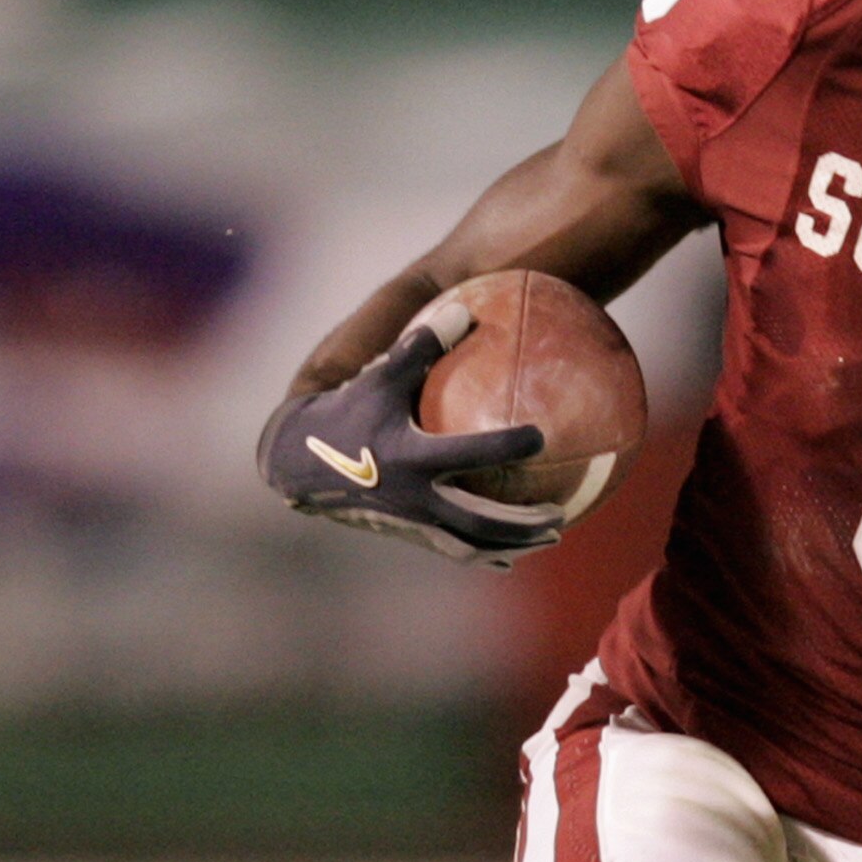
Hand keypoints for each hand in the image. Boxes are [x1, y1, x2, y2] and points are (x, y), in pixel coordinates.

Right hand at [257, 296, 561, 562]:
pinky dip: (487, 550)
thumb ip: (419, 347)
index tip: (541, 435)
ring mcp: (412, 522)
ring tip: (551, 536)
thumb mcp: (379, 377)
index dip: (505, 446)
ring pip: (471, 545)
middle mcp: (415, 497)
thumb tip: (463, 312)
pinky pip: (455, 549)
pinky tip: (512, 549)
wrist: (301, 463)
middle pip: (479, 521)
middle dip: (522, 523)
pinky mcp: (409, 533)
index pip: (468, 454)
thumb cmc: (346, 412)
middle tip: (560, 515)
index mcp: (411, 458)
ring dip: (513, 544)